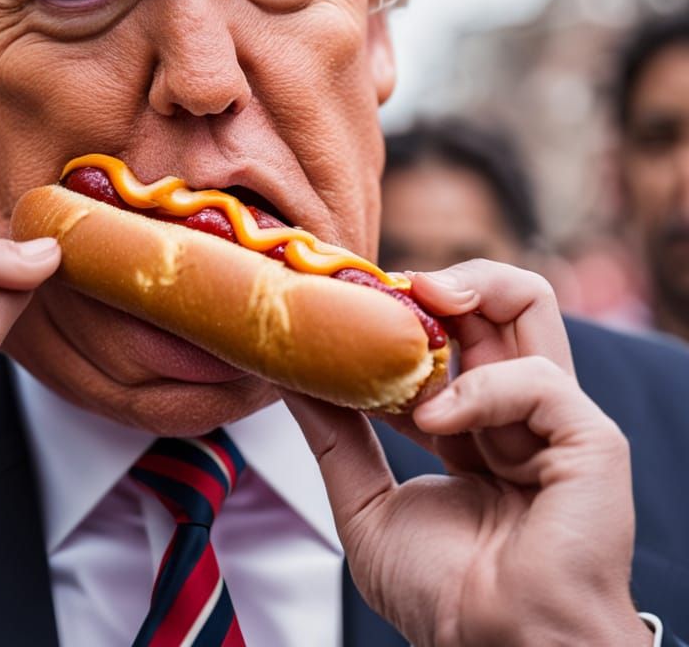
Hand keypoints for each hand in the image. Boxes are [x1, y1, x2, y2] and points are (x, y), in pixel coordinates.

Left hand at [286, 260, 650, 646]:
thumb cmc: (446, 597)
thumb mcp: (365, 503)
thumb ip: (334, 437)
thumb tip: (287, 375)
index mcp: (471, 424)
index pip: (448, 337)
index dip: (404, 311)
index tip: (355, 298)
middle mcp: (514, 412)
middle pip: (496, 304)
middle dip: (445, 279)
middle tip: (394, 280)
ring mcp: (554, 422)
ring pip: (532, 306)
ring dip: (470, 289)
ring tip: (420, 299)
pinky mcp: (590, 442)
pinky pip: (537, 379)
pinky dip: (480, 387)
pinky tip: (437, 419)